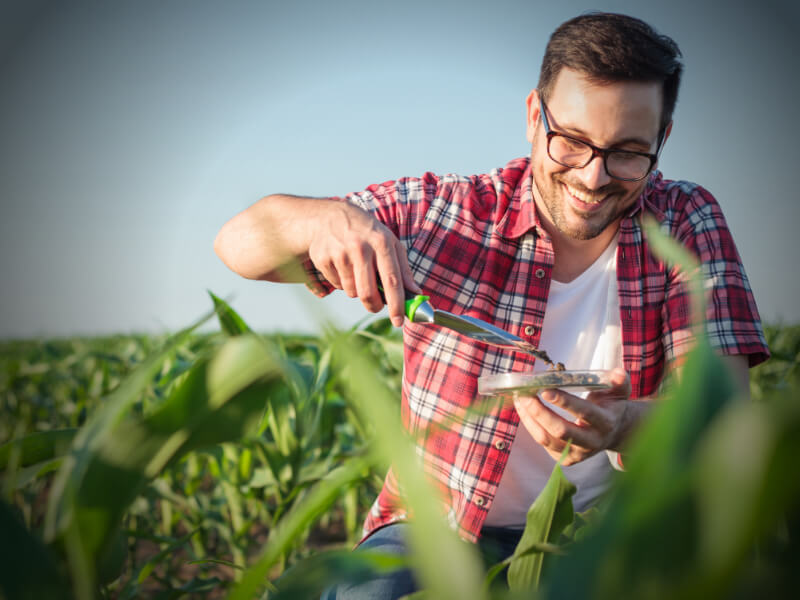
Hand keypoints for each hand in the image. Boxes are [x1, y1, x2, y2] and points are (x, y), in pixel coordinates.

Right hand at [307, 201, 419, 325]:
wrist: (330, 216)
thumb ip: (403, 269)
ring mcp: (339, 252)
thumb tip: (416, 293)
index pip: (392, 280)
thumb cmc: (366, 233)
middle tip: (376, 306)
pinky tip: (342, 266)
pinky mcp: (323, 258)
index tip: (399, 321)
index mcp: (382, 242)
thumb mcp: (389, 243)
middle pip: (368, 293)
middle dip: (374, 305)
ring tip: (356, 272)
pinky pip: (336, 285)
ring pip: (351, 292)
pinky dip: (342, 283)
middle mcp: (360, 247)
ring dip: (356, 290)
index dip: (397, 304)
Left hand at [513, 368, 637, 465]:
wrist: (615, 432)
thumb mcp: (619, 392)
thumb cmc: (611, 406)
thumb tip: (618, 372)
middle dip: (539, 412)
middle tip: (525, 395)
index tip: (545, 390)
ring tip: (520, 399)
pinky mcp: (565, 459)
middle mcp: (592, 442)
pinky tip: (524, 409)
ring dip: (529, 418)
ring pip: (546, 439)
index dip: (564, 402)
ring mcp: (578, 453)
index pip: (584, 413)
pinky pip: (542, 442)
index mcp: (606, 423)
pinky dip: (530, 425)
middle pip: (561, 430)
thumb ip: (619, 381)